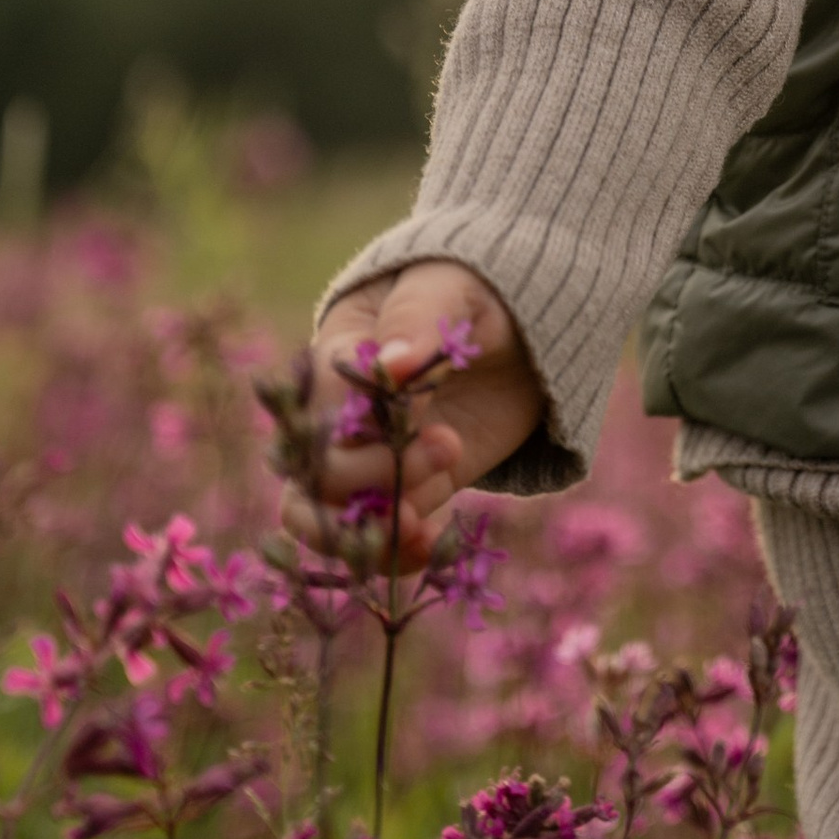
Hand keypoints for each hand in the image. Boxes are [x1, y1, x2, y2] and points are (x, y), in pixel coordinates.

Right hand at [287, 260, 544, 570]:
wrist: (523, 325)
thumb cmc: (477, 289)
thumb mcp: (453, 288)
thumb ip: (419, 319)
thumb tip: (391, 364)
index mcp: (338, 356)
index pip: (323, 411)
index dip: (366, 430)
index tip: (431, 420)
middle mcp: (343, 415)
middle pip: (314, 475)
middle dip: (373, 481)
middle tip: (447, 450)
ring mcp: (373, 457)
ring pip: (328, 518)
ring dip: (370, 534)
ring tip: (421, 529)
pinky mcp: (410, 486)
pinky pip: (379, 535)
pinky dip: (397, 550)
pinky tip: (430, 543)